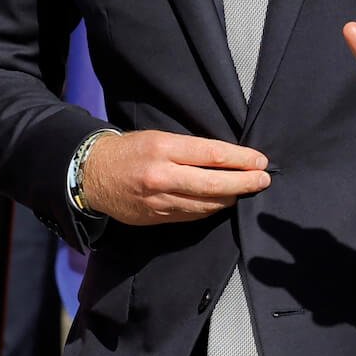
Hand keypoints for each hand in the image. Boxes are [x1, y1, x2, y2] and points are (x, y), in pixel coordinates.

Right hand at [82, 130, 269, 225]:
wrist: (91, 175)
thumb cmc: (128, 150)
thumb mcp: (156, 137)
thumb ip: (188, 149)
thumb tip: (225, 159)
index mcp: (163, 148)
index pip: (212, 154)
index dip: (241, 159)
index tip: (260, 161)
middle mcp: (162, 176)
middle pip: (215, 184)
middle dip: (245, 183)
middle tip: (264, 180)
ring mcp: (159, 201)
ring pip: (207, 204)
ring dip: (231, 198)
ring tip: (246, 192)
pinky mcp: (157, 218)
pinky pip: (192, 216)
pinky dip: (211, 209)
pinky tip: (221, 203)